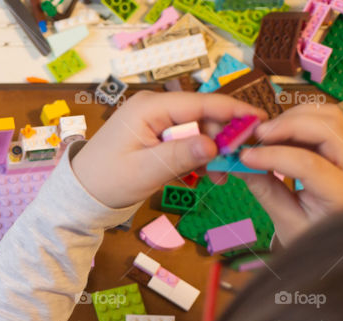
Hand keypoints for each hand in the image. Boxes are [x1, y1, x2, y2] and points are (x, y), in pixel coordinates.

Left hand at [72, 91, 265, 207]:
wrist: (82, 194)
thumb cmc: (106, 181)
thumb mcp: (146, 170)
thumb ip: (180, 155)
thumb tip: (214, 144)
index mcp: (149, 107)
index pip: (201, 103)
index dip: (233, 113)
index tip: (260, 124)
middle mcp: (154, 107)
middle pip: (203, 116)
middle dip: (224, 138)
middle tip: (240, 162)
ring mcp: (155, 121)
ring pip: (197, 129)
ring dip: (213, 150)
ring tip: (223, 175)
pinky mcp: (156, 135)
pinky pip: (186, 140)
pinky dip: (198, 156)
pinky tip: (209, 174)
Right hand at [237, 104, 342, 244]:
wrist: (337, 239)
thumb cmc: (314, 236)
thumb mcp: (287, 222)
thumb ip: (265, 190)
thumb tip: (239, 165)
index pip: (309, 164)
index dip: (273, 156)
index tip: (244, 157)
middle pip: (327, 127)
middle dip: (287, 125)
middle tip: (255, 135)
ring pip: (329, 116)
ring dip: (294, 117)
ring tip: (266, 134)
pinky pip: (326, 121)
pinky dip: (299, 120)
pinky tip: (278, 134)